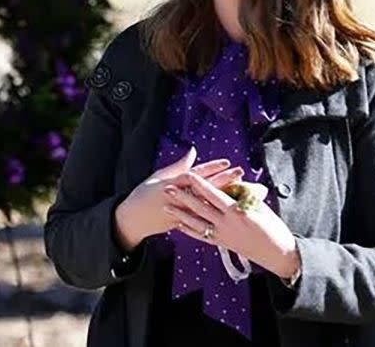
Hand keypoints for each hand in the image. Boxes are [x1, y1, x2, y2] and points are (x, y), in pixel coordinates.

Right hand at [113, 146, 243, 250]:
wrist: (134, 218)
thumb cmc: (145, 194)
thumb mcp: (159, 176)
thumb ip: (179, 165)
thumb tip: (193, 151)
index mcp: (171, 183)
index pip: (195, 174)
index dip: (211, 168)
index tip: (226, 162)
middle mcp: (178, 197)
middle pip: (204, 188)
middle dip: (223, 180)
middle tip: (240, 172)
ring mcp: (180, 211)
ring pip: (206, 204)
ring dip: (223, 198)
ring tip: (240, 192)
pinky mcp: (182, 223)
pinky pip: (201, 219)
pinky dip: (214, 215)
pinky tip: (228, 213)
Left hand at [163, 172, 299, 278]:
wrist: (278, 253)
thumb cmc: (273, 227)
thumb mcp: (260, 207)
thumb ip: (243, 195)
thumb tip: (230, 182)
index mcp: (238, 211)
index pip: (214, 194)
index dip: (200, 184)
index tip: (188, 174)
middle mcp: (227, 224)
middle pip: (200, 208)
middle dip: (183, 198)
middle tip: (167, 188)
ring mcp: (223, 235)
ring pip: (197, 223)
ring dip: (180, 214)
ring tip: (166, 207)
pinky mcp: (222, 244)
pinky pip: (202, 236)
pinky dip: (190, 230)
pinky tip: (179, 225)